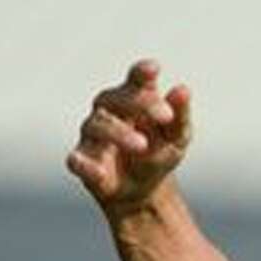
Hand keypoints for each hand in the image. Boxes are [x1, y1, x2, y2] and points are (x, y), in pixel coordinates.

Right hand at [66, 58, 191, 214]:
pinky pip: (77, 160)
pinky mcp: (83, 162)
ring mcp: (93, 135)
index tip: (154, 69)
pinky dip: (84, 164)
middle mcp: (108, 111)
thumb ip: (180, 115)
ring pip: (97, 125)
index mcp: (132, 99)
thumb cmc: (158, 154)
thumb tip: (183, 90)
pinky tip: (99, 170)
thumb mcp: (177, 138)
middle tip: (166, 116)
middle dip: (139, 103)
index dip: (142, 73)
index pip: (135, 80)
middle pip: (114, 98)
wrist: (143, 191)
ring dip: (119, 133)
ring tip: (143, 145)